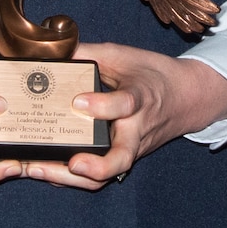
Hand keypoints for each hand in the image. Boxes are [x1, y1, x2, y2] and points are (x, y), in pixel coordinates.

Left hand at [22, 42, 226, 189]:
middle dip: (97, 166)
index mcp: (139, 97)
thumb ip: (87, 53)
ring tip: (38, 169)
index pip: (125, 105)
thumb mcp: (122, 55)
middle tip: (70, 163)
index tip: (78, 103)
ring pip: (108, 173)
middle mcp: (136, 129)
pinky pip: (101, 175)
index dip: (102, 106)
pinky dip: (72, 178)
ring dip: (74, 179)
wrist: (189, 97)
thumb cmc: (152, 74)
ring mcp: (131, 147)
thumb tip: (50, 48)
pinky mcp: (124, 157)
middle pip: (122, 156)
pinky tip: (44, 171)